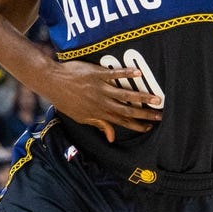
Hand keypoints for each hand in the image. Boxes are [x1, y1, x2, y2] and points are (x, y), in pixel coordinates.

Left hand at [42, 60, 161, 142]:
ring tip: (157, 99)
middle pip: (127, 110)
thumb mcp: (80, 117)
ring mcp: (100, 88)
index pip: (121, 122)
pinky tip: (138, 73)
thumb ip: (98, 125)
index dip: (136, 125)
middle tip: (160, 115)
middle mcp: (102, 103)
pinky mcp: (97, 74)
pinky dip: (126, 73)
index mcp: (98, 114)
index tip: (150, 127)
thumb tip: (111, 138)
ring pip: (125, 94)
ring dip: (142, 96)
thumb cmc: (65, 100)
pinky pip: (114, 74)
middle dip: (145, 114)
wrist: (52, 82)